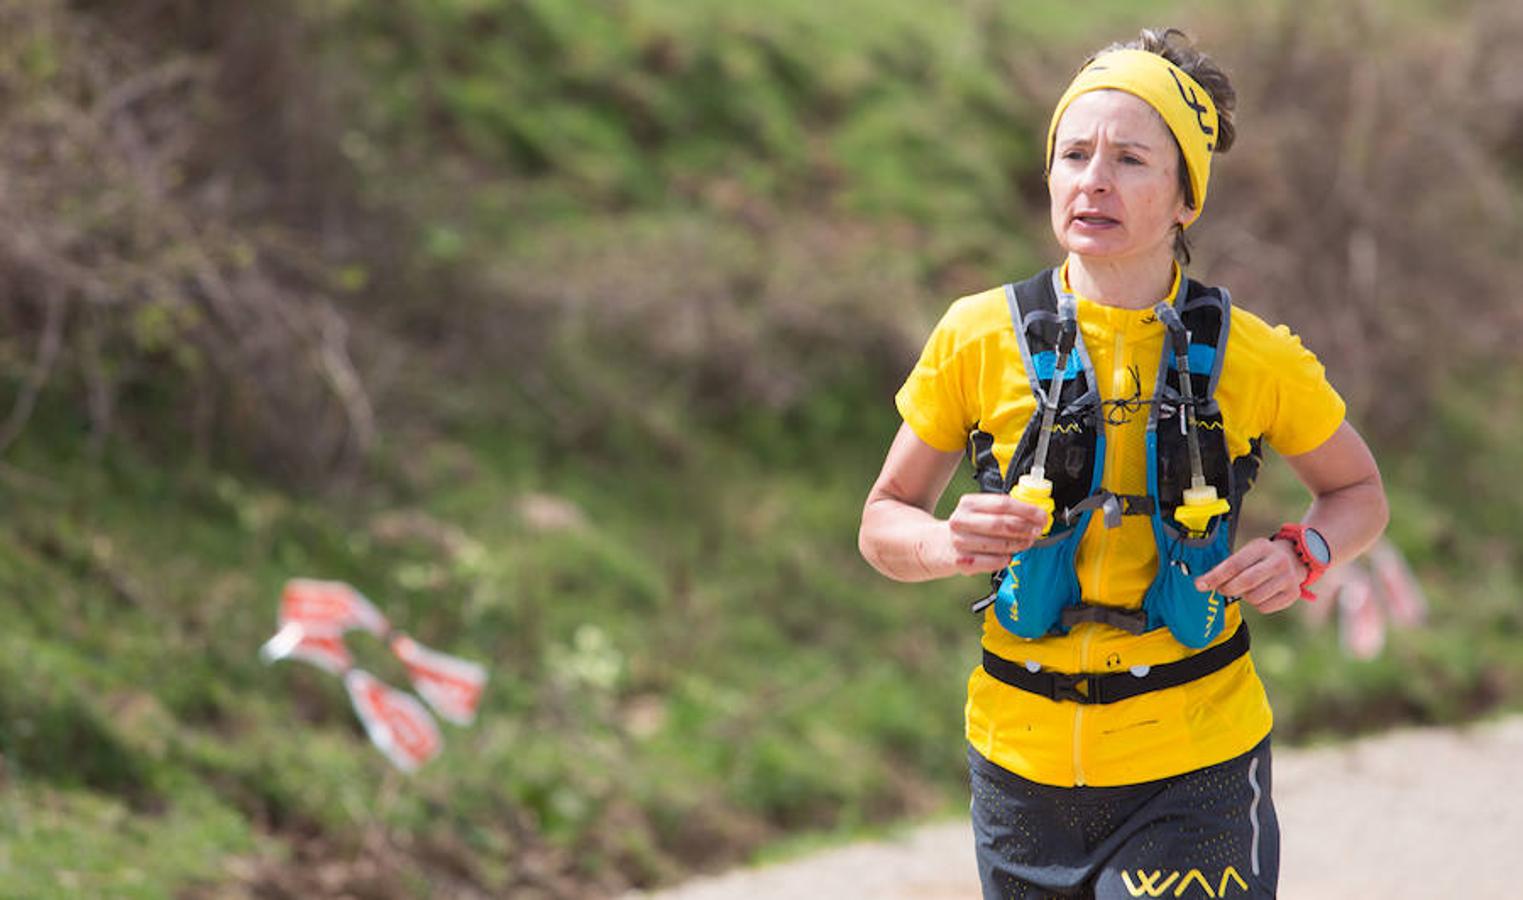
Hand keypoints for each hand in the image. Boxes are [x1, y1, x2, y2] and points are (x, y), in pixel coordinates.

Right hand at [946, 493, 1049, 573]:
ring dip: (1019, 545)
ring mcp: (960, 541)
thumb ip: (1004, 511)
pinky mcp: (961, 561)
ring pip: (1000, 545)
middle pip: (1002, 524)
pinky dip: (1005, 559)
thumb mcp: (979, 511)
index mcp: (969, 503)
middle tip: (1036, 531)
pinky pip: (993, 562)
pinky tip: (1007, 556)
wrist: (937, 546)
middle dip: (1025, 529)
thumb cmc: (967, 528)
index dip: (1027, 511)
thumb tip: (1035, 516)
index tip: (1041, 517)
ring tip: (1026, 543)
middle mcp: (961, 520)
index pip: (1003, 504)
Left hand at [1194, 537, 1308, 613]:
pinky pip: (1264, 607)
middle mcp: (1278, 561)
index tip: (1200, 585)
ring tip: (1244, 588)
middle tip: (1220, 589)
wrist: (1295, 558)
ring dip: (1243, 596)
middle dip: (1226, 588)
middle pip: (1245, 582)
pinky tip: (1259, 593)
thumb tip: (1203, 583)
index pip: (1234, 564)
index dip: (1215, 576)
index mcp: (1262, 547)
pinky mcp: (1293, 594)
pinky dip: (1255, 604)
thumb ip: (1228, 565)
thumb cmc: (1260, 557)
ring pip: (1253, 597)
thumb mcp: (1247, 552)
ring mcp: (1288, 578)